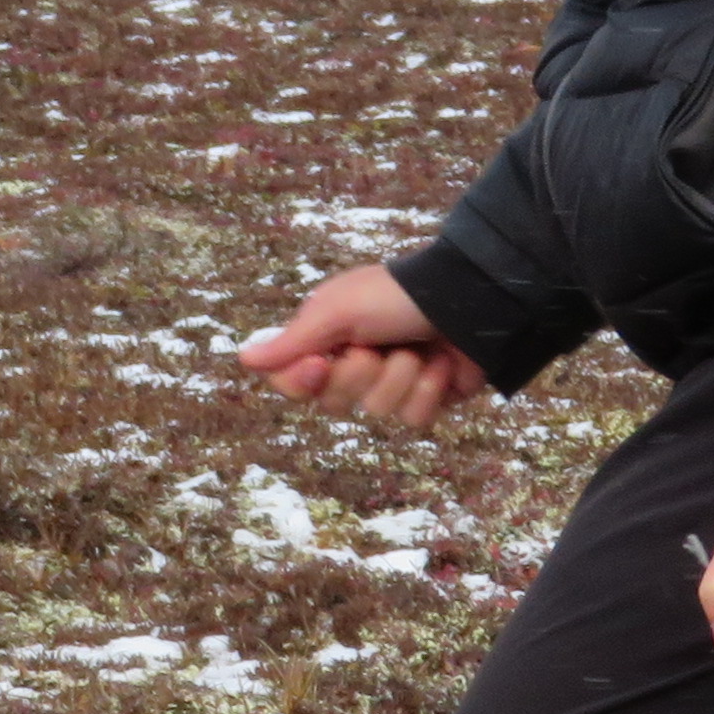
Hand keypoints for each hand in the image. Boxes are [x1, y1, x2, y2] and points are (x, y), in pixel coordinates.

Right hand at [237, 261, 487, 436]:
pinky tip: (442, 364)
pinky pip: (414, 418)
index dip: (301, 381)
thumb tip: (242, 358)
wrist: (471, 298)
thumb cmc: (398, 294)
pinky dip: (430, 389)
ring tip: (417, 348)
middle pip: (333, 401)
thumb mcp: (338, 310)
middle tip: (377, 347)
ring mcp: (392, 382)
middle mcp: (355, 362)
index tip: (319, 364)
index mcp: (328, 337)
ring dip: (401, 378)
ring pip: (377, 412)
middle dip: (359, 375)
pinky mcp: (427, 397)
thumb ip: (293, 340)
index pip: (291, 380)